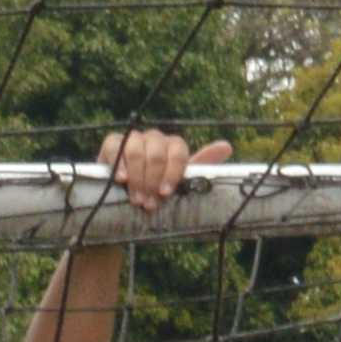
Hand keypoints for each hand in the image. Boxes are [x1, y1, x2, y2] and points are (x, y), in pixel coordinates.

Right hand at [104, 126, 226, 215]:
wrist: (125, 196)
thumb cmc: (156, 189)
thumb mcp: (180, 182)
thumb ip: (201, 166)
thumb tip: (226, 146)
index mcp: (174, 146)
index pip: (178, 151)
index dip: (172, 172)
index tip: (166, 193)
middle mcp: (155, 138)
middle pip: (156, 153)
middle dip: (152, 181)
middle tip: (149, 203)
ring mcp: (134, 139)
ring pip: (136, 150)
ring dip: (136, 177)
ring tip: (136, 199)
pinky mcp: (114, 143)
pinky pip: (116, 146)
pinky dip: (119, 163)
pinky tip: (121, 179)